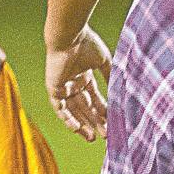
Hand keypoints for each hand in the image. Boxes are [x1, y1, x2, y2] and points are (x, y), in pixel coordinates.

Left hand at [46, 26, 111, 140]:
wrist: (70, 35)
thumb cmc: (87, 43)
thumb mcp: (103, 62)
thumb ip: (110, 76)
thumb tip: (120, 92)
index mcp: (84, 76)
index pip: (94, 99)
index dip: (103, 111)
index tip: (112, 123)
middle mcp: (73, 83)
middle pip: (85, 108)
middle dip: (95, 121)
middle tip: (105, 135)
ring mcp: (63, 87)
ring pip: (73, 111)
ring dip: (82, 124)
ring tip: (92, 138)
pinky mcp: (53, 89)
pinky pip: (60, 108)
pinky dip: (68, 119)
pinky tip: (78, 129)